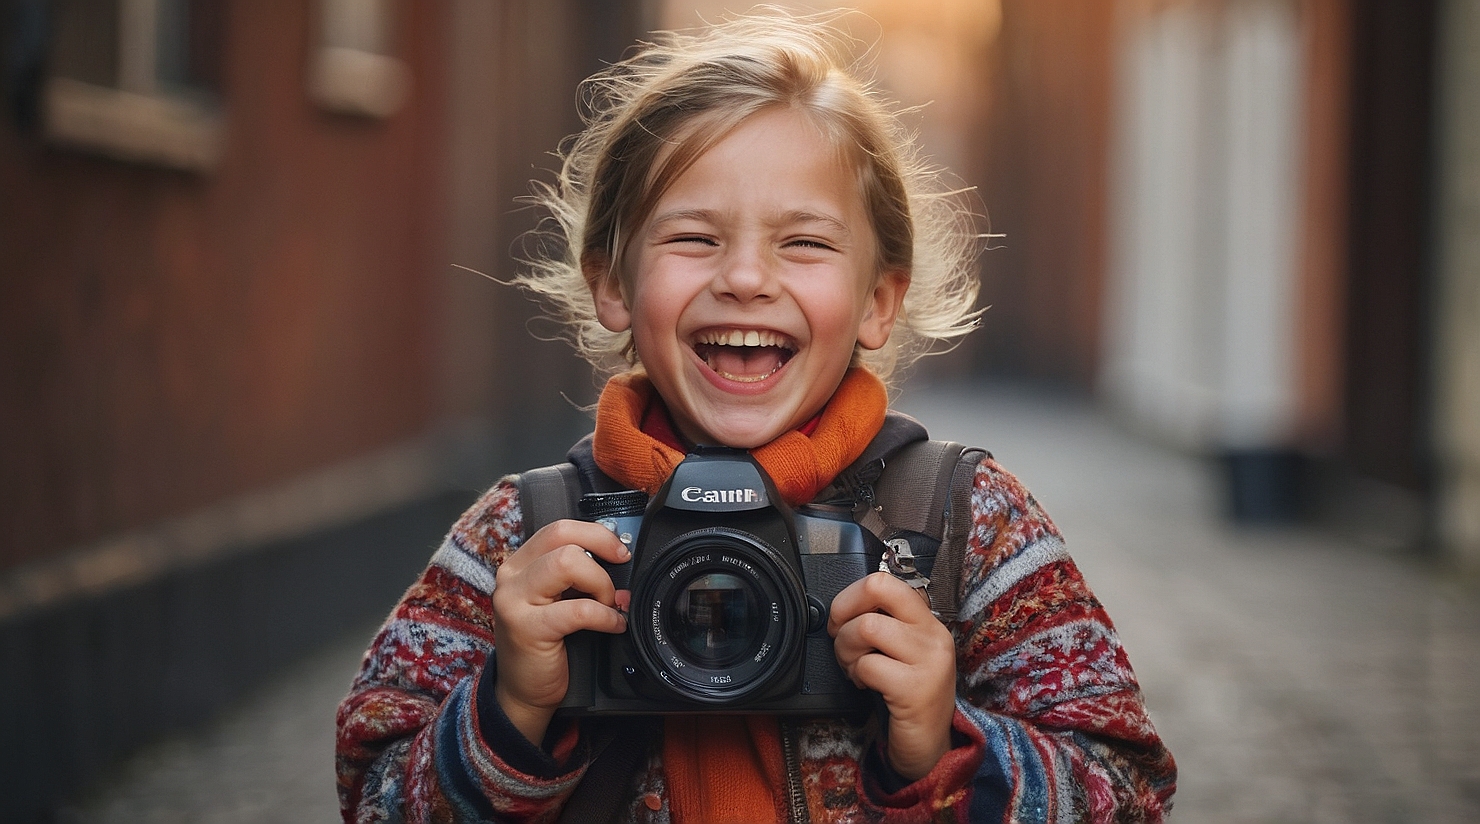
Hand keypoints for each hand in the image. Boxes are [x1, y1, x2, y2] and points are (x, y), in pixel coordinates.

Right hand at [490, 519, 629, 743]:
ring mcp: (514, 601)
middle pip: (562, 537)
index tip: (619, 551)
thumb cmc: (546, 644)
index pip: (559, 529)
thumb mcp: (557, 600)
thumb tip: (619, 558)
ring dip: (601, 583)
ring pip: (568, 563)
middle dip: (601, 550)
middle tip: (618, 576)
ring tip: (609, 605)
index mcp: (520, 564)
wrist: (524, 692)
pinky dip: (606, 616)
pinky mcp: (527, 628)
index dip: (595, 534)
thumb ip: (576, 576)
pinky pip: (579, 609)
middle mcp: (511, 576)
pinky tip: (613, 625)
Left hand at [828, 572, 956, 780]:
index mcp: (927, 620)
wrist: (930, 745)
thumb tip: (846, 605)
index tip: (843, 619)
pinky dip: (856, 675)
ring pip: (866, 627)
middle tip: (841, 636)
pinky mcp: (916, 689)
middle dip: (843, 610)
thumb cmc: (908, 694)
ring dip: (846, 649)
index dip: (851, 595)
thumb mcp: (903, 651)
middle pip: (877, 588)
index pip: (885, 580)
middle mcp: (933, 634)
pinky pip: (868, 665)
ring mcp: (929, 661)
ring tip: (855, 667)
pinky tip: (866, 686)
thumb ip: (885, 623)